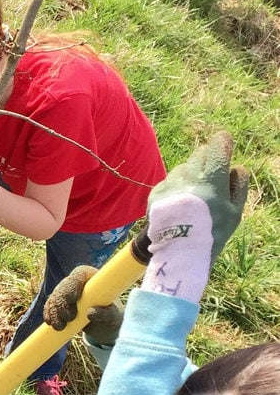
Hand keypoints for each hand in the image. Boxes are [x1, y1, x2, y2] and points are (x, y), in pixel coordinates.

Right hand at [43, 265, 122, 347]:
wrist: (103, 325)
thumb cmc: (111, 317)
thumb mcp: (112, 317)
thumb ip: (105, 314)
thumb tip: (90, 312)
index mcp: (93, 279)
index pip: (80, 274)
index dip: (73, 284)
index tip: (73, 298)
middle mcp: (77, 283)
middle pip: (64, 287)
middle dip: (62, 302)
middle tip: (69, 318)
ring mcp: (66, 292)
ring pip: (55, 297)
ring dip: (54, 312)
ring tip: (60, 326)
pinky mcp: (58, 303)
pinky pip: (50, 305)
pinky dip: (49, 314)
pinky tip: (51, 323)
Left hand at [141, 131, 249, 302]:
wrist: (178, 253)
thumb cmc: (212, 234)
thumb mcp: (235, 213)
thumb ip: (238, 186)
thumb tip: (236, 167)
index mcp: (213, 182)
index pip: (216, 149)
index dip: (222, 142)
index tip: (223, 142)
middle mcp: (190, 179)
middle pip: (199, 154)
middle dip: (207, 159)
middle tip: (211, 174)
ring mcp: (171, 185)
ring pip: (183, 167)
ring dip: (190, 173)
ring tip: (194, 196)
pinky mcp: (156, 193)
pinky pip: (169, 181)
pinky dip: (175, 186)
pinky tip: (179, 203)